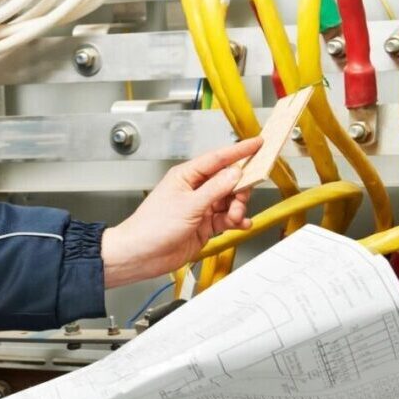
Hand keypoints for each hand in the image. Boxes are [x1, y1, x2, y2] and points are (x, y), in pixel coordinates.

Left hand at [100, 138, 260, 287]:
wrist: (142, 254)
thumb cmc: (152, 226)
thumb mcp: (188, 205)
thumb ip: (215, 189)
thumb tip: (235, 173)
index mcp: (186, 176)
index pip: (217, 159)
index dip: (239, 151)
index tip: (257, 144)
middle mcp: (194, 190)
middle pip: (227, 181)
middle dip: (239, 189)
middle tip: (242, 197)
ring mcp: (200, 208)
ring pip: (229, 201)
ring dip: (236, 208)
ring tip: (234, 217)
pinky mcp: (203, 226)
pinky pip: (226, 219)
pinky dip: (235, 221)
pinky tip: (240, 224)